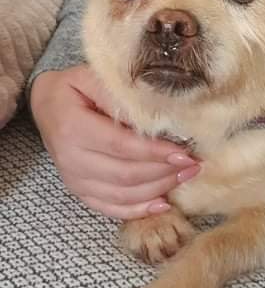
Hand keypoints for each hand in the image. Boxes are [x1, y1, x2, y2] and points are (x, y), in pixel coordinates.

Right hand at [30, 64, 199, 219]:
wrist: (47, 105)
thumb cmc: (74, 88)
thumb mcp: (93, 78)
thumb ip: (120, 96)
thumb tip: (157, 115)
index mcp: (73, 127)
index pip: (121, 146)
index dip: (154, 152)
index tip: (184, 152)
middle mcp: (71, 159)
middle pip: (125, 175)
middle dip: (164, 172)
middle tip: (194, 164)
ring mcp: (74, 179)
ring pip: (121, 195)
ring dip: (158, 189)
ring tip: (185, 177)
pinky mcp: (79, 191)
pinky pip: (110, 208)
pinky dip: (138, 210)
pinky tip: (162, 203)